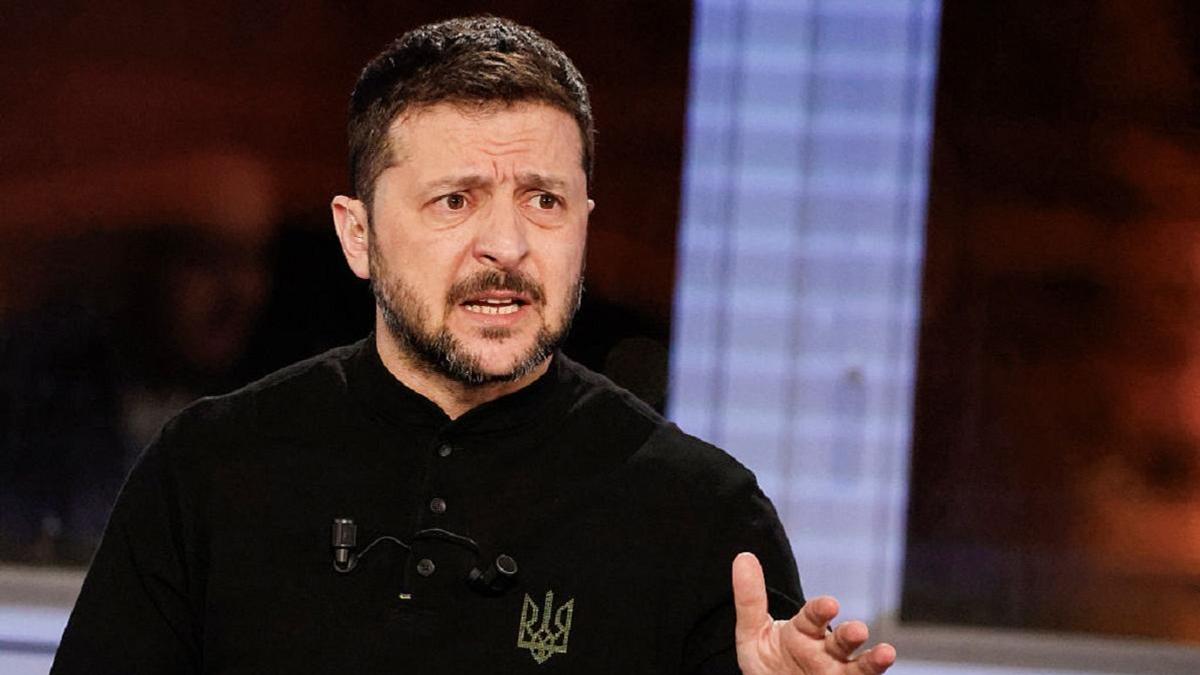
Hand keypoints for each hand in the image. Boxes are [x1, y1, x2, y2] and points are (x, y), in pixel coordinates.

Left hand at [732, 552, 895, 673]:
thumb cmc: (767, 664)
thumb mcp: (753, 633)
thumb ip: (750, 599)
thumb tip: (743, 557)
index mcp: (804, 630)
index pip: (814, 616)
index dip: (822, 610)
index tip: (830, 604)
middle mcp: (825, 649)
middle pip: (841, 640)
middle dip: (850, 634)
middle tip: (857, 630)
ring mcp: (837, 671)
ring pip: (859, 665)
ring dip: (872, 660)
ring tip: (886, 654)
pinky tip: (885, 664)